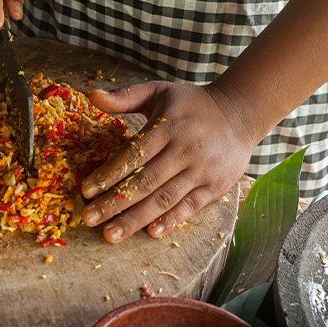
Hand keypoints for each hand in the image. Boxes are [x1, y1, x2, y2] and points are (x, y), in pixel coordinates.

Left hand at [80, 82, 265, 242]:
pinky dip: (171, 221)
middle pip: (144, 182)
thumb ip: (125, 96)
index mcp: (168, 126)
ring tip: (111, 235)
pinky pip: (190, 207)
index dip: (108, 173)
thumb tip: (91, 94)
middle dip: (114, 203)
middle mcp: (185, 150)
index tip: (86, 190)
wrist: (241, 112)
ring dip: (136, 219)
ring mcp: (201, 170)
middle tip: (89, 219)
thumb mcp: (160, 91)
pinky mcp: (215, 186)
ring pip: (164, 199)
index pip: (133, 154)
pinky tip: (151, 233)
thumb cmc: (192, 104)